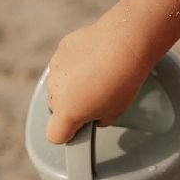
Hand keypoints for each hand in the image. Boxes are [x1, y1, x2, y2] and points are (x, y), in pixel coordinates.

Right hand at [44, 11, 155, 143]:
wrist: (125, 43)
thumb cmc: (122, 81)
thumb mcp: (114, 113)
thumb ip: (97, 120)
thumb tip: (93, 114)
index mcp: (66, 112)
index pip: (54, 135)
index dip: (68, 135)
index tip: (80, 129)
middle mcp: (54, 91)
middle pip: (57, 109)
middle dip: (71, 107)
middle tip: (96, 100)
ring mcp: (55, 68)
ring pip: (59, 85)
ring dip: (71, 86)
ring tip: (97, 77)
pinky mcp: (61, 49)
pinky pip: (64, 64)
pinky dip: (74, 65)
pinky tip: (95, 60)